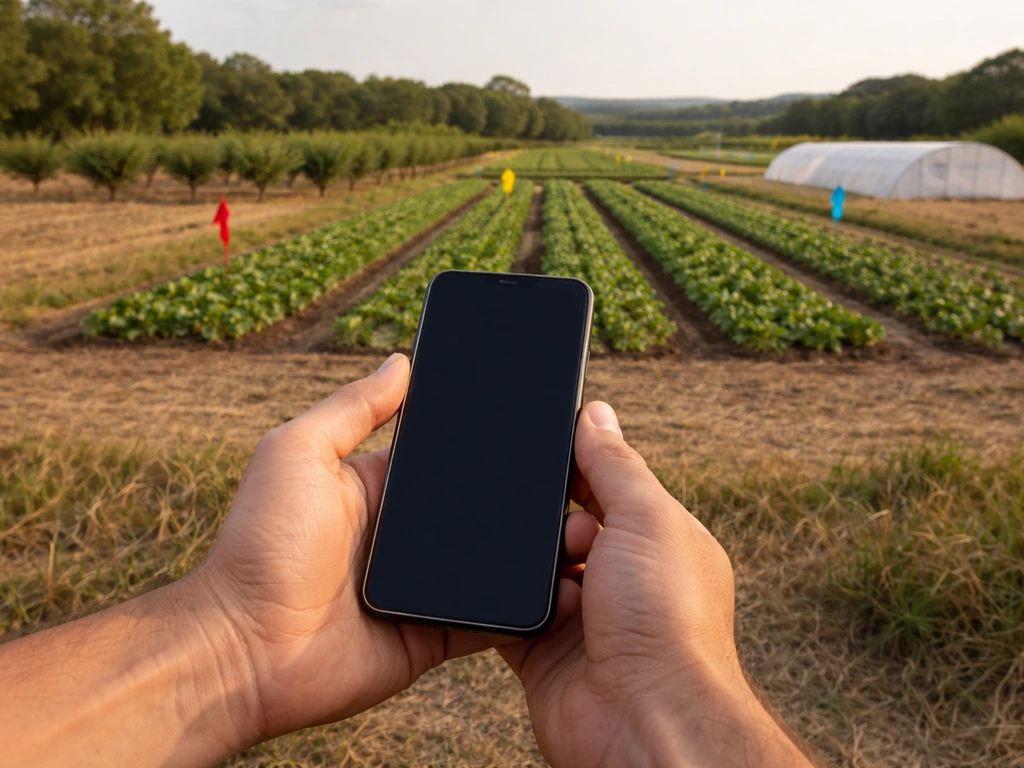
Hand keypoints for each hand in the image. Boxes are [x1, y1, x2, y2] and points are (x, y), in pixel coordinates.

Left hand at [193, 353, 580, 742]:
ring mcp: (424, 588)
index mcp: (380, 488)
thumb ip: (351, 410)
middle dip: (522, 495)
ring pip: (495, 562)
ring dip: (532, 550)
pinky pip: (490, 620)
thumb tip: (401, 361)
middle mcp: (407, 536)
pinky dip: (522, 611)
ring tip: (582, 528)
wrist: (244, 651)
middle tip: (576, 477)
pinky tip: (561, 588)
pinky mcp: (435, 636)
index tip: (535, 416)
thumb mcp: (297, 454)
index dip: (485, 439)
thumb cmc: (260, 546)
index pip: (446, 456)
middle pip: (479, 508)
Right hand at [499, 402, 814, 767]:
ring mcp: (582, 616)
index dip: (581, 464)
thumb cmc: (667, 620)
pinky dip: (503, 602)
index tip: (548, 444)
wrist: (644, 719)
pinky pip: (506, 611)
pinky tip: (509, 593)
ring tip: (547, 567)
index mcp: (658, 541)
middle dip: (554, 515)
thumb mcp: (648, 518)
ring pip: (533, 565)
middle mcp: (622, 578)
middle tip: (559, 523)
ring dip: (531, 562)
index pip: (611, 485)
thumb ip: (616, 463)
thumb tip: (596, 413)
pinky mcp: (542, 650)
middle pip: (566, 522)